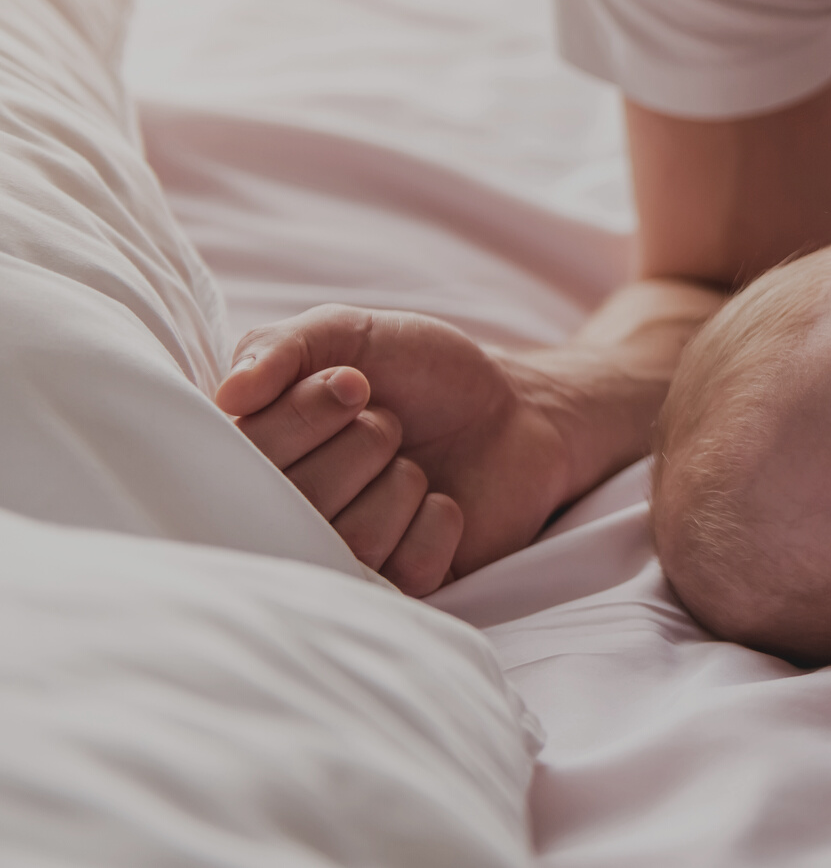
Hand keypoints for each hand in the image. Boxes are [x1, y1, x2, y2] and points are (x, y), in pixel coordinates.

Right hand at [217, 307, 577, 589]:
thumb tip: (229, 394)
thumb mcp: (348, 333)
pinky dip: (438, 521)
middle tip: (391, 422)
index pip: (245, 456)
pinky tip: (443, 500)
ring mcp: (343, 558)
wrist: (511, 407)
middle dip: (366, 442)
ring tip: (413, 464)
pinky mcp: (399, 587)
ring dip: (403, 482)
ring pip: (354, 540)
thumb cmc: (418, 370)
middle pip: (300, 501)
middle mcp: (287, 517)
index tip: (356, 383)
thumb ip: (280, 347)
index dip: (309, 413)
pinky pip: (407, 569)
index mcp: (257, 456)